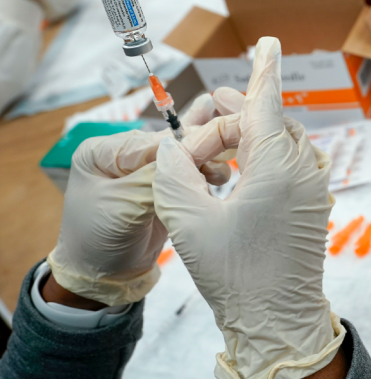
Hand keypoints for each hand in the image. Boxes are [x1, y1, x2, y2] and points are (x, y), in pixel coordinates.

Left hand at [46, 94, 231, 307]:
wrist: (104, 277)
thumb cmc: (99, 240)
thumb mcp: (124, 205)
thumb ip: (153, 177)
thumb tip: (185, 152)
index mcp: (102, 152)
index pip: (149, 141)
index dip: (181, 146)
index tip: (212, 149)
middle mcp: (123, 155)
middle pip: (168, 145)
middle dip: (197, 151)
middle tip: (224, 159)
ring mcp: (143, 170)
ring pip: (180, 157)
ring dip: (203, 162)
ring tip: (222, 174)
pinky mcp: (160, 186)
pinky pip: (185, 173)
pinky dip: (202, 173)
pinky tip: (219, 175)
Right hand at [154, 37, 344, 378]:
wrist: (278, 322)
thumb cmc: (235, 275)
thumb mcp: (187, 219)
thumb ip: (174, 171)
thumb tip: (174, 149)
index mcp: (277, 165)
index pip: (265, 102)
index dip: (263, 68)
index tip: (270, 40)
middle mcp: (302, 170)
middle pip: (268, 121)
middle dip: (235, 113)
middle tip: (202, 119)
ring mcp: (313, 190)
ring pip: (281, 142)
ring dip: (250, 135)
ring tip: (216, 143)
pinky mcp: (313, 207)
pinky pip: (291, 164)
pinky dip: (264, 156)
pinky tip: (240, 170)